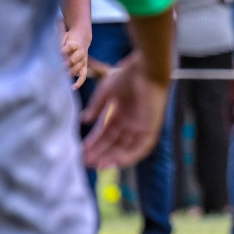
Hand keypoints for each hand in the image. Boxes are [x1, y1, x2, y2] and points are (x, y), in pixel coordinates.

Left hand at [60, 27, 90, 88]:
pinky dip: (79, 82)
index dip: (62, 51)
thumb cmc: (69, 38)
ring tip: (59, 78)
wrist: (83, 37)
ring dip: (68, 73)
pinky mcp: (84, 66)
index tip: (55, 55)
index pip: (68, 48)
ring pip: (76, 69)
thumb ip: (59, 44)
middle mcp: (81, 53)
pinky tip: (72, 87)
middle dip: (64, 65)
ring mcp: (83, 60)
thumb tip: (52, 52)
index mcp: (75, 44)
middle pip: (73, 60)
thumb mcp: (64, 37)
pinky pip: (83, 76)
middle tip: (54, 70)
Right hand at [80, 53, 168, 169]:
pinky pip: (143, 146)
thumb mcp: (106, 92)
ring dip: (112, 156)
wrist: (145, 68)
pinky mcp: (151, 126)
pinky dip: (131, 154)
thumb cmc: (127, 76)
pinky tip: (118, 161)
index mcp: (119, 114)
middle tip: (86, 163)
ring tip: (99, 165)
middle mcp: (130, 122)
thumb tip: (84, 120)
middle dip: (100, 153)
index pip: (105, 134)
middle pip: (114, 143)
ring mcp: (140, 125)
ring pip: (126, 147)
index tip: (82, 153)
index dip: (94, 144)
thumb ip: (96, 107)